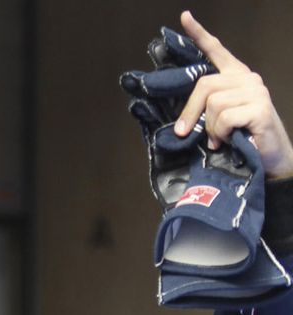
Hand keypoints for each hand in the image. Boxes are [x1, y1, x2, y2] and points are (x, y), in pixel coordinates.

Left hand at [176, 11, 292, 178]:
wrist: (272, 159)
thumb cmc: (243, 138)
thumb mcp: (220, 119)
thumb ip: (206, 109)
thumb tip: (181, 124)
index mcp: (236, 77)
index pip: (217, 50)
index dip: (199, 34)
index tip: (185, 17)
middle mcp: (247, 78)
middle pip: (204, 85)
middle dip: (190, 112)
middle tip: (185, 132)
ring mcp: (256, 91)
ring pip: (213, 104)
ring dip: (211, 128)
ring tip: (221, 138)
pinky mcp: (259, 107)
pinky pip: (224, 118)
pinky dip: (221, 133)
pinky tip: (230, 140)